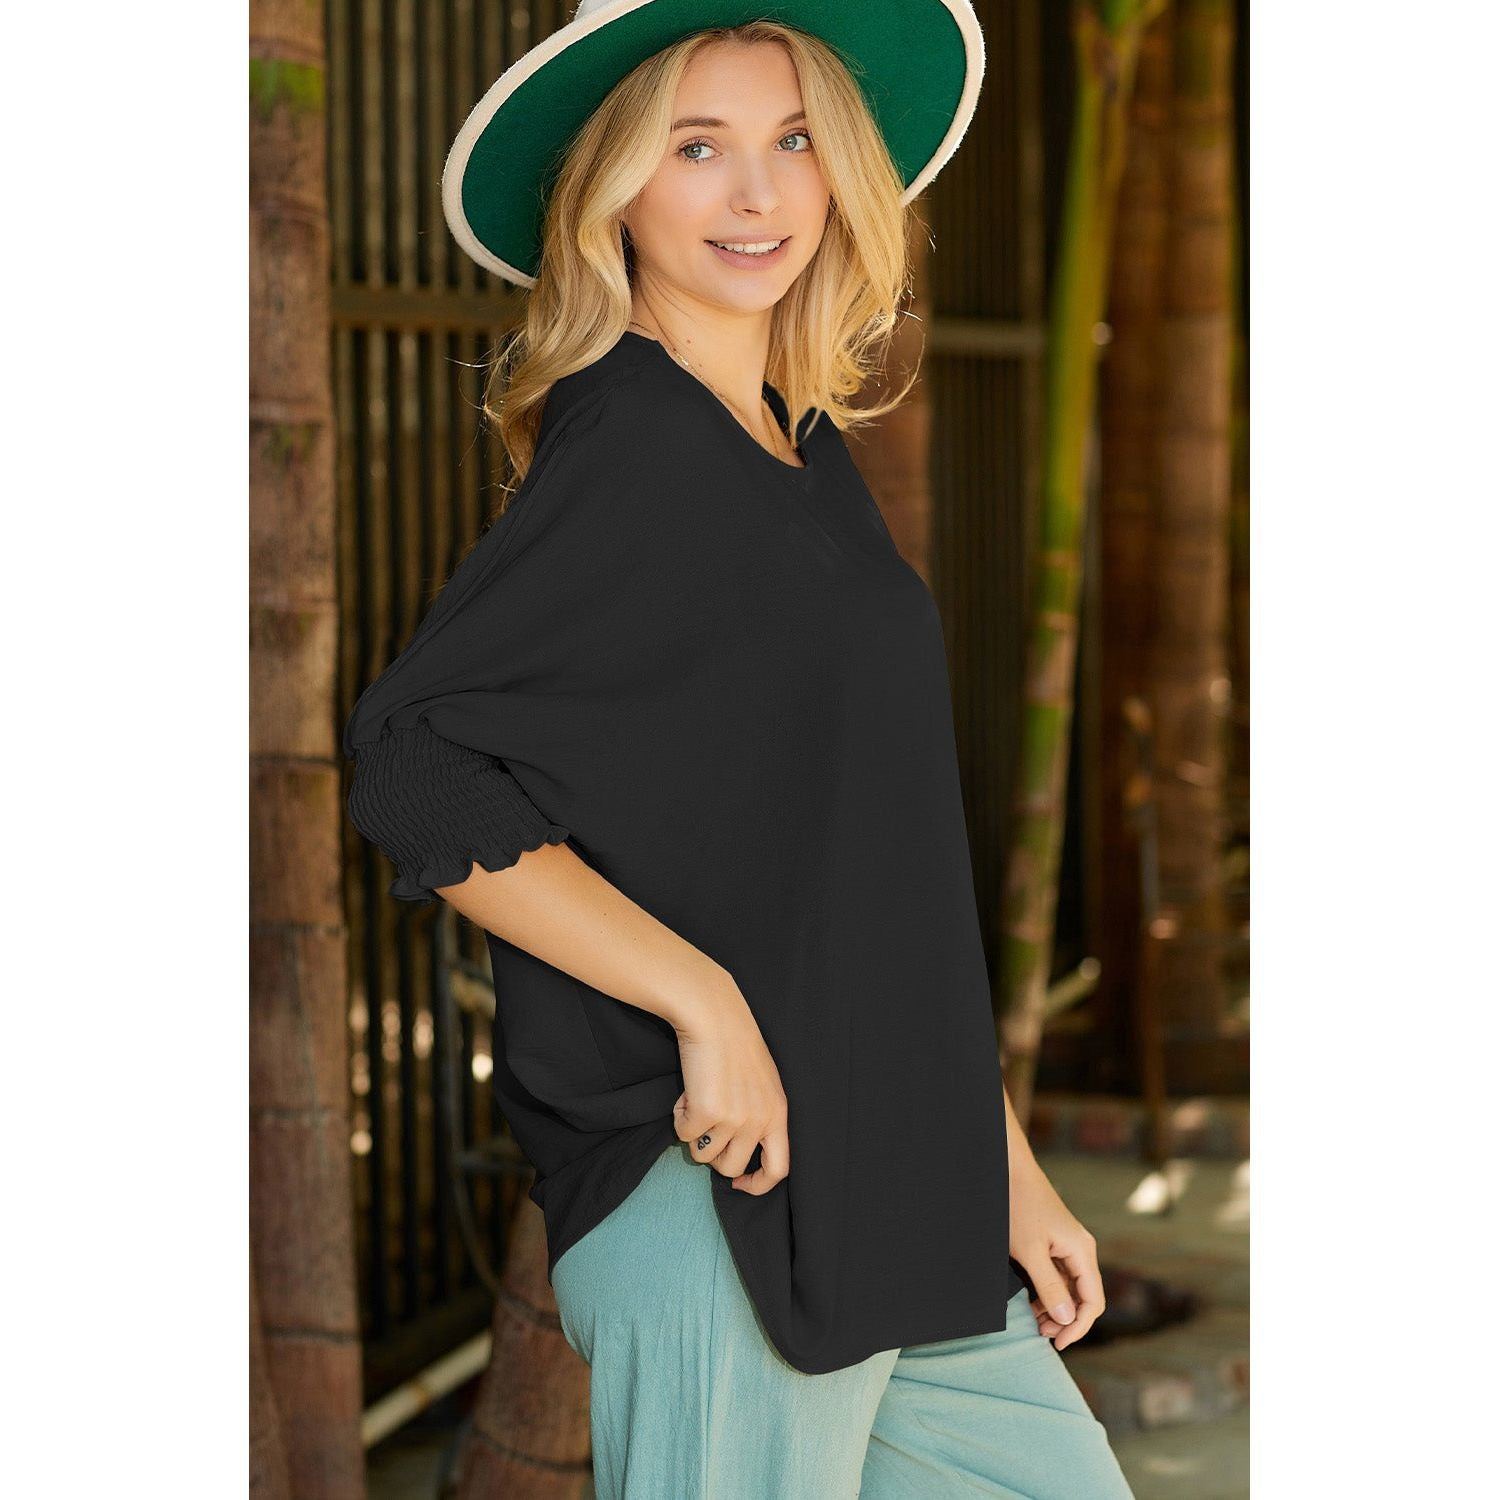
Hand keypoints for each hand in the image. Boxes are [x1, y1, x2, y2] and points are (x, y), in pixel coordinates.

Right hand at [670, 980, 789, 1195]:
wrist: (713, 1016)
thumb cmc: (735, 1043)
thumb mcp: (762, 1082)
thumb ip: (758, 1115)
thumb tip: (739, 1151)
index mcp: (778, 1113)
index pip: (778, 1169)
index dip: (757, 1185)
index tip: (739, 1183)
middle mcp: (759, 1120)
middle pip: (731, 1167)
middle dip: (713, 1154)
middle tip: (706, 1128)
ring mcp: (733, 1119)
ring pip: (703, 1154)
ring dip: (694, 1133)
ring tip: (697, 1100)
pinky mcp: (706, 1112)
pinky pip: (683, 1134)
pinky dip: (679, 1117)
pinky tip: (686, 1092)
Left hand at [1009, 1159, 1104, 1350]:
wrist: (1009, 1170)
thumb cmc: (1019, 1206)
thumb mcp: (1031, 1251)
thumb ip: (1049, 1286)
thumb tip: (1067, 1319)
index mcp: (1082, 1251)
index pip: (1092, 1301)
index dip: (1078, 1327)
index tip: (1057, 1343)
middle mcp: (1081, 1249)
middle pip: (1084, 1297)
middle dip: (1067, 1320)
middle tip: (1042, 1336)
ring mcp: (1067, 1245)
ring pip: (1070, 1288)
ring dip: (1056, 1308)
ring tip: (1036, 1323)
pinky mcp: (1054, 1242)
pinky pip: (1059, 1276)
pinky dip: (1048, 1293)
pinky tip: (1033, 1303)